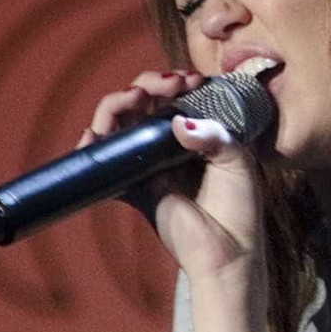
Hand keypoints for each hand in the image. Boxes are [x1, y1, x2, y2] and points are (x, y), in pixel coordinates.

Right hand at [80, 69, 262, 279]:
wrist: (226, 252)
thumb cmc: (238, 207)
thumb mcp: (238, 161)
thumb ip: (213, 135)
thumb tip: (177, 121)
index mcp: (196, 134)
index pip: (176, 97)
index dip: (176, 82)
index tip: (189, 79)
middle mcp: (168, 144)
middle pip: (143, 103)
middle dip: (147, 84)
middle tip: (165, 85)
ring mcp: (146, 164)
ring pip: (119, 124)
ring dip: (117, 103)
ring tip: (133, 97)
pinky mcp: (130, 186)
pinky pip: (103, 163)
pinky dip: (92, 146)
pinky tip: (95, 136)